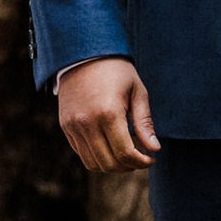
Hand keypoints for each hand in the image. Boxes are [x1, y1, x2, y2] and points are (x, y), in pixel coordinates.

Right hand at [59, 57, 159, 172]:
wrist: (83, 54)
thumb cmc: (115, 70)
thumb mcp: (136, 91)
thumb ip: (144, 122)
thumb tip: (154, 149)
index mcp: (108, 113)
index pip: (125, 153)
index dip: (141, 161)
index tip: (151, 158)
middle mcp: (87, 123)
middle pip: (109, 163)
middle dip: (129, 167)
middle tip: (141, 159)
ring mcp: (73, 126)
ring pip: (93, 163)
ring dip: (112, 165)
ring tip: (125, 156)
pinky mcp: (66, 126)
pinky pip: (81, 153)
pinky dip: (97, 157)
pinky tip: (109, 146)